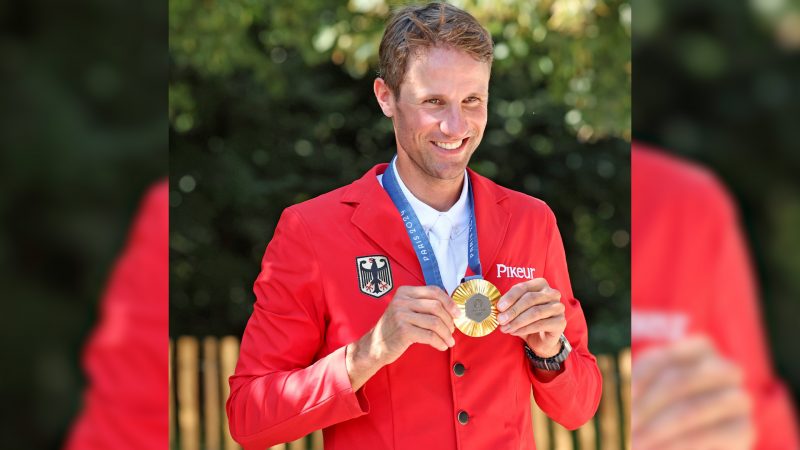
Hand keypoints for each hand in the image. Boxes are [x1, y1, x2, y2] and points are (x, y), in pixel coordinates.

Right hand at [345, 285, 460, 389]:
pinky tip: (441, 346)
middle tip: (452, 331)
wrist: (375, 346)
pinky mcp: (403, 331)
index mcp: (405, 292)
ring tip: (449, 341)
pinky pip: (429, 335)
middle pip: (436, 307)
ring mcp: (401, 315)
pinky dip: (439, 342)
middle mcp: (402, 300)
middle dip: (449, 320)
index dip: (449, 302)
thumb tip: (453, 310)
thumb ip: (424, 306)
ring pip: (435, 322)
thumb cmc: (395, 329)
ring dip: (446, 334)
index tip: (458, 314)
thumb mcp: (406, 310)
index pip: (434, 291)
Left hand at [496, 278, 565, 357]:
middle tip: (500, 320)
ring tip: (505, 328)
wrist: (541, 339)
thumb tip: (495, 307)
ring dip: (517, 321)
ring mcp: (558, 307)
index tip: (499, 307)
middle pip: (530, 299)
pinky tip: (515, 332)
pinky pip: (540, 324)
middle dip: (513, 310)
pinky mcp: (561, 322)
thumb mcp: (516, 310)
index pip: (523, 287)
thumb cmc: (527, 320)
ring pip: (535, 312)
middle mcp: (552, 293)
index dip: (510, 297)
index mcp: (540, 284)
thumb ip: (508, 305)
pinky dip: (525, 329)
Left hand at [632, 336, 753, 449]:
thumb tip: (609, 395)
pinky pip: (705, 435)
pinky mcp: (744, 429)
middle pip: (678, 380)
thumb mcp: (652, 393)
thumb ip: (637, 387)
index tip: (620, 399)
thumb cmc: (668, 411)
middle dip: (645, 406)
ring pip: (690, 409)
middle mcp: (726, 368)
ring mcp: (739, 398)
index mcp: (702, 349)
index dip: (637, 378)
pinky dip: (675, 445)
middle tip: (624, 426)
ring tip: (634, 443)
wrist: (692, 443)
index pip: (662, 359)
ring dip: (656, 428)